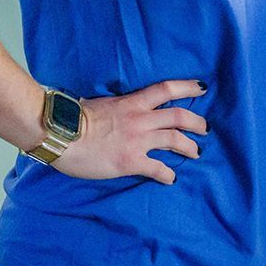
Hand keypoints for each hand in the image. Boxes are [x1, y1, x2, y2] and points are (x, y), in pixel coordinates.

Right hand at [52, 79, 208, 183]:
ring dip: (189, 147)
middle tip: (204, 129)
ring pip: (175, 140)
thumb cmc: (75, 119)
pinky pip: (158, 168)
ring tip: (196, 152)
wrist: (61, 135)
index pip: (166, 89)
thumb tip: (117, 109)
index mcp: (132, 102)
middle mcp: (140, 119)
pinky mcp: (131, 161)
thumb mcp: (102, 103)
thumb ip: (118, 107)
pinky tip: (171, 178)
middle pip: (179, 116)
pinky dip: (168, 174)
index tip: (202, 87)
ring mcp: (138, 140)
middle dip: (196, 122)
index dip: (187, 87)